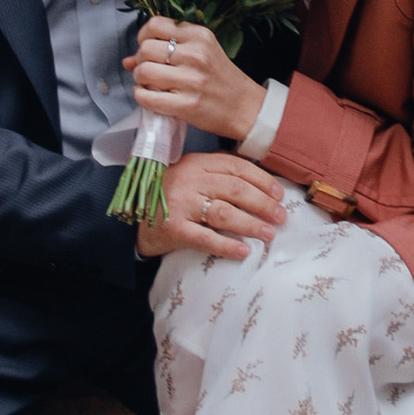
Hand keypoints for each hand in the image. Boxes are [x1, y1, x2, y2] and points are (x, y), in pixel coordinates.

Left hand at [133, 15, 266, 144]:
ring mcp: (192, 80)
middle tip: (148, 69)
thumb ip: (167, 50)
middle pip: (146, 48)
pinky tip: (150, 96)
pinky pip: (147, 97)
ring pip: (144, 71)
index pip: (155, 25)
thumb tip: (127, 60)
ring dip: (139, 79)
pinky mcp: (186, 105)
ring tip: (149, 83)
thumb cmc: (220, 79)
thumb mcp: (201, 54)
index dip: (143, 37)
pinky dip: (142, 96)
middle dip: (140, 60)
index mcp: (200, 36)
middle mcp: (196, 54)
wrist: (245, 107)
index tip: (147, 47)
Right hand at [137, 147, 282, 260]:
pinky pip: (206, 238)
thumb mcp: (191, 176)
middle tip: (281, 217)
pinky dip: (227, 245)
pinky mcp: (172, 229)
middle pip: (235, 189)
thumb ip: (217, 175)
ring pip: (224, 212)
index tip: (279, 194)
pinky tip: (244, 251)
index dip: (262, 180)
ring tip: (269, 233)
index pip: (236, 167)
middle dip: (263, 203)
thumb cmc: (170, 197)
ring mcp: (179, 204)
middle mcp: (188, 180)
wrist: (132, 219)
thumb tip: (262, 186)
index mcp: (196, 163)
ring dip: (251, 224)